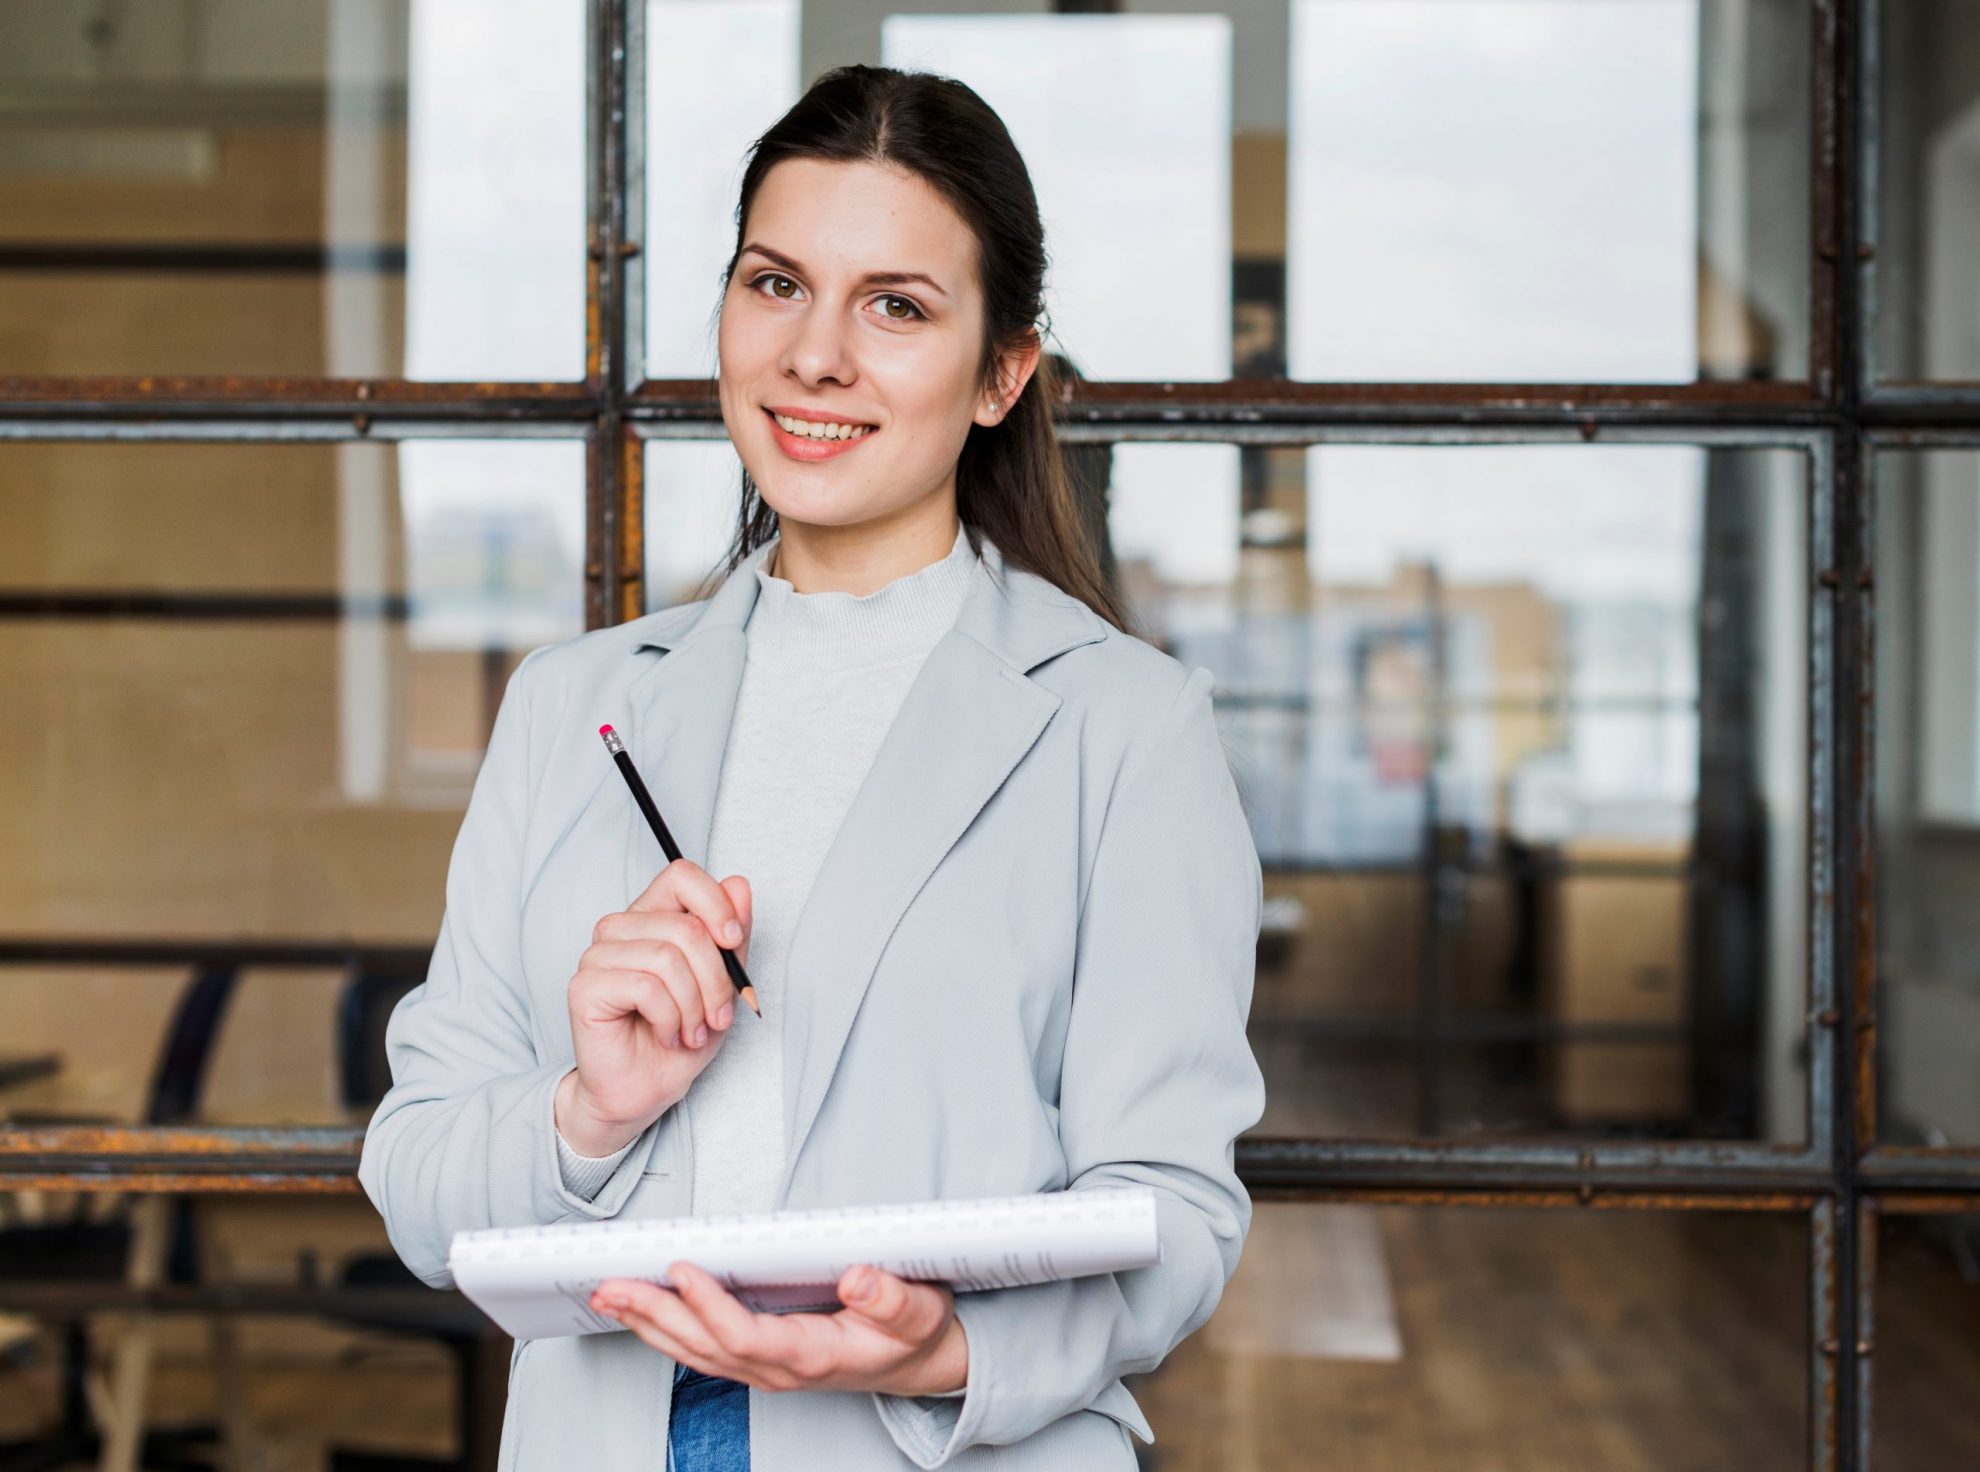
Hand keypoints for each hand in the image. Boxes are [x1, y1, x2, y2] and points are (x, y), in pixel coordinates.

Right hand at [556, 860, 752, 1155]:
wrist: (644, 1091)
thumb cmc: (681, 1038)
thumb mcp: (722, 986)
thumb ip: (731, 937)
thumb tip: (739, 884)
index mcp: (652, 917)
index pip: (681, 875)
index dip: (716, 903)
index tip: (734, 941)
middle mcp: (620, 929)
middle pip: (685, 926)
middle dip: (716, 980)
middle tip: (718, 1017)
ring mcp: (598, 955)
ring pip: (667, 957)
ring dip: (693, 1005)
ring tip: (692, 1032)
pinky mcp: (584, 986)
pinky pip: (646, 986)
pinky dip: (669, 1018)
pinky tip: (666, 1035)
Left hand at [591, 1261, 968, 1397]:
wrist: (918, 1365)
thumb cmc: (913, 1335)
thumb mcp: (919, 1312)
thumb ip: (891, 1299)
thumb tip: (861, 1278)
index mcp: (812, 1355)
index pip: (747, 1336)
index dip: (710, 1307)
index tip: (682, 1271)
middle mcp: (779, 1369)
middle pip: (704, 1347)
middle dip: (655, 1315)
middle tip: (612, 1286)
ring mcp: (765, 1370)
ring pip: (694, 1352)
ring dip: (649, 1324)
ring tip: (609, 1294)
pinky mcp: (759, 1360)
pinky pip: (702, 1349)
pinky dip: (666, 1329)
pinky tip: (643, 1311)